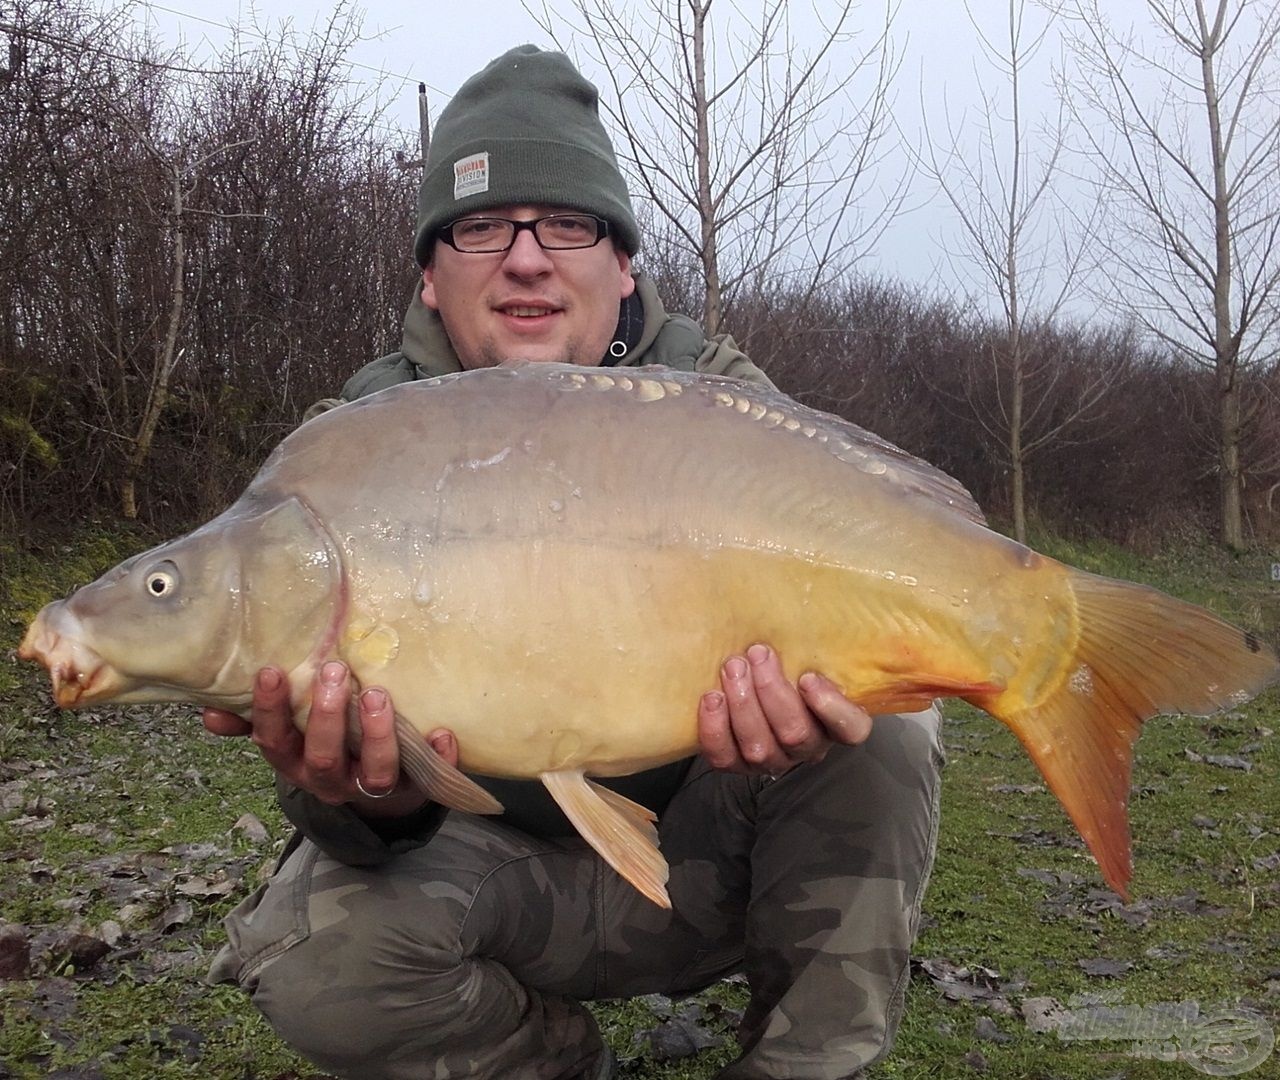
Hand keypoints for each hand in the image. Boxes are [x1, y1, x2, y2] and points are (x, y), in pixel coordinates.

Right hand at [201, 662, 457, 816]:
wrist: (375, 794)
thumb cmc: (324, 744)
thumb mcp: (287, 735)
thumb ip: (251, 721)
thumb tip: (208, 710)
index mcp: (295, 761)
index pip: (275, 741)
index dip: (271, 710)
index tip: (272, 669)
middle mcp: (330, 778)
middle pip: (323, 757)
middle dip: (328, 716)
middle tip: (336, 671)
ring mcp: (371, 786)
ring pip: (373, 772)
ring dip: (376, 734)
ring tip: (380, 695)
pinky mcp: (413, 789)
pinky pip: (426, 779)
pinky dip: (437, 757)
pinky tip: (443, 732)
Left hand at [697, 643, 871, 775]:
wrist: (740, 677)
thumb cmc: (777, 658)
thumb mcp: (801, 645)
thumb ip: (809, 633)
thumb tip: (803, 579)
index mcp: (834, 719)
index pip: (852, 729)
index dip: (832, 708)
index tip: (808, 676)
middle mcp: (807, 745)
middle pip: (797, 733)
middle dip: (772, 691)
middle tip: (757, 654)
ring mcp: (772, 758)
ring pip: (761, 748)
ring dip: (744, 704)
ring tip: (732, 668)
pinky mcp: (736, 764)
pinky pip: (725, 757)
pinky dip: (715, 728)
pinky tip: (711, 698)